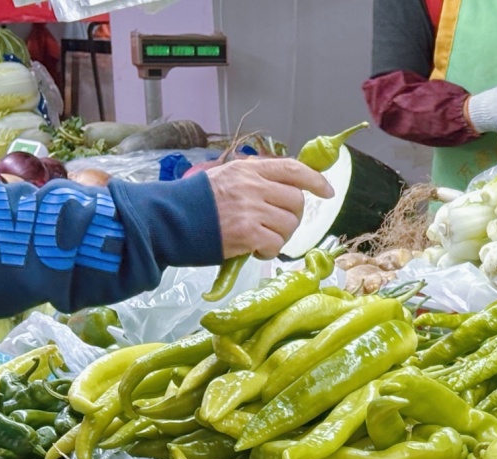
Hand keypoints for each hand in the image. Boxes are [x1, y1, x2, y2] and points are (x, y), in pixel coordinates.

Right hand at [207, 157, 334, 259]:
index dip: (315, 180)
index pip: (292, 169)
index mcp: (248, 170)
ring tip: (260, 238)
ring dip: (280, 236)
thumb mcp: (226, 178)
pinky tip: (253, 249)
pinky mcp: (248, 234)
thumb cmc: (196, 202)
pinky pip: (276, 245)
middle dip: (292, 217)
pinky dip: (268, 251)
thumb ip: (255, 180)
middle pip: (297, 201)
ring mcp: (251, 210)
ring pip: (290, 225)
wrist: (169, 221)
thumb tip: (285, 187)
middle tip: (275, 225)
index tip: (327, 191)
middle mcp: (252, 186)